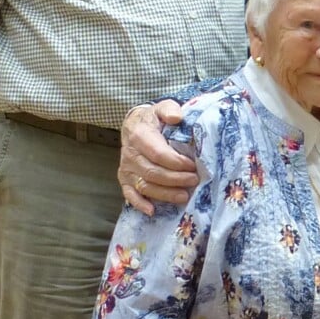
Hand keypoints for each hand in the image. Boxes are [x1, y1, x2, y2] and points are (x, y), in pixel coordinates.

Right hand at [119, 100, 197, 214]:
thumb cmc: (154, 119)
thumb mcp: (162, 108)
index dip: (177, 162)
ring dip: (165, 193)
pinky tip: (152, 211)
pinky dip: (139, 204)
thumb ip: (170, 109)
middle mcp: (130, 154)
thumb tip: (177, 117)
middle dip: (175, 179)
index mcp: (139, 135)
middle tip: (194, 180)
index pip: (159, 154)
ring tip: (184, 196)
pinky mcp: (125, 179)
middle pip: (153, 172)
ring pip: (145, 186)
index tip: (193, 165)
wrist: (135, 125)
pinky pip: (130, 194)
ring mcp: (126, 168)